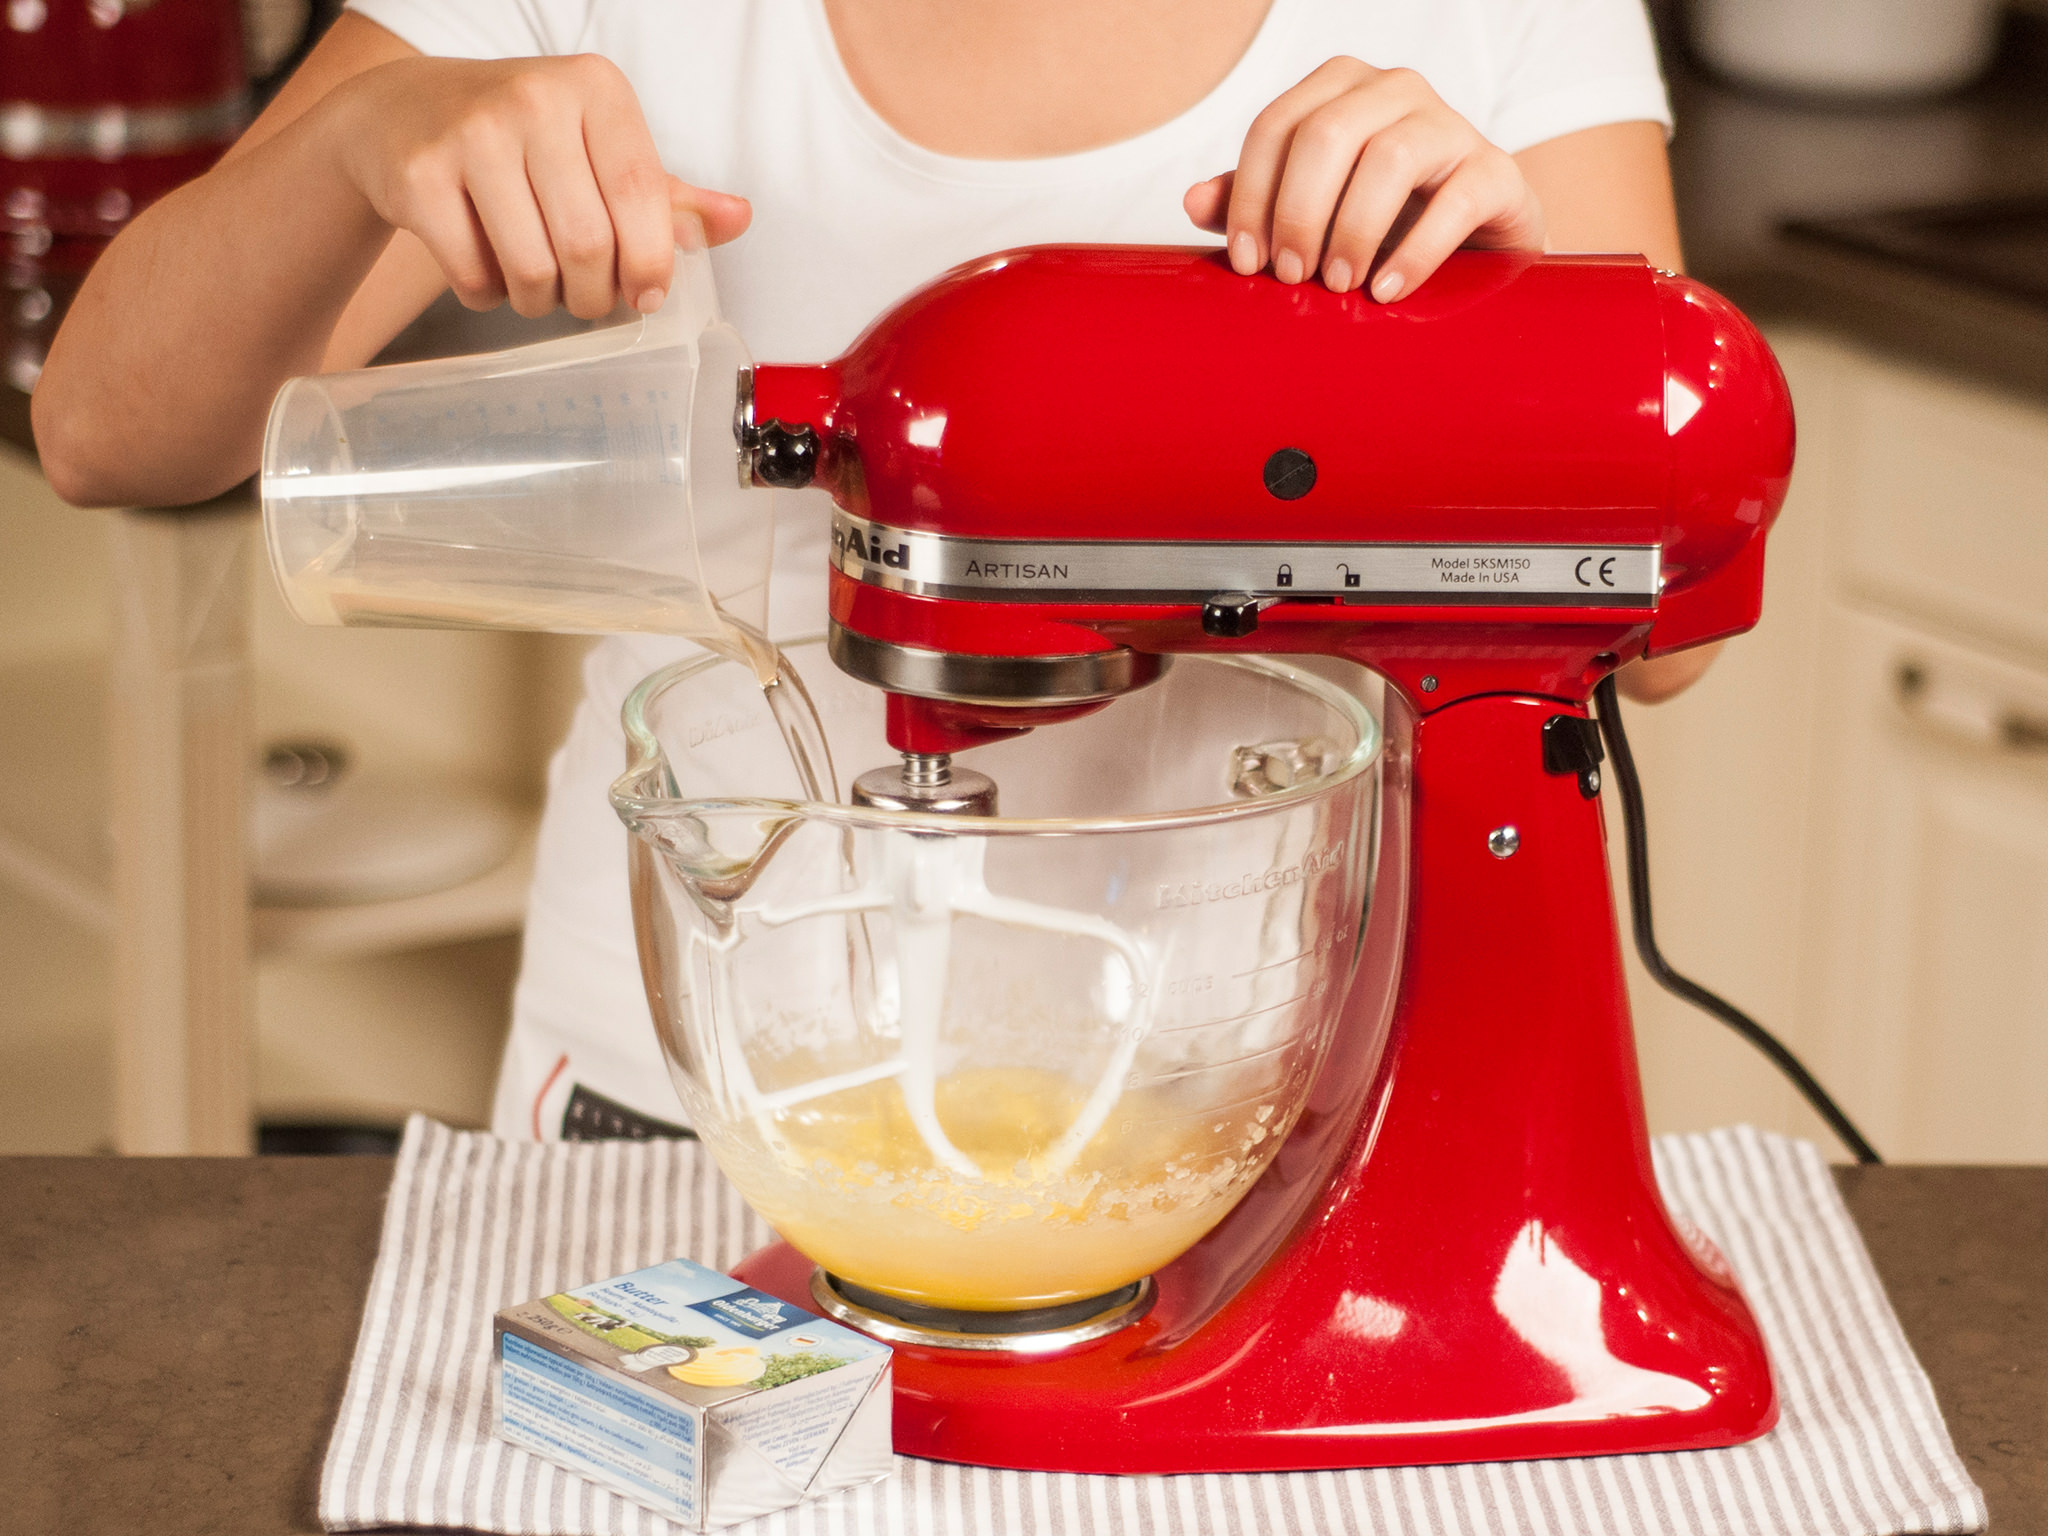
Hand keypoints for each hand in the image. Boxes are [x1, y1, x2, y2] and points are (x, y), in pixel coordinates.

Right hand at [333, 54, 750, 319]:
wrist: (399, 113)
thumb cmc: (520, 139)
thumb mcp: (597, 148)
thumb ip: (666, 194)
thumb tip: (738, 219)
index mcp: (595, 89)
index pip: (641, 197)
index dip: (650, 265)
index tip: (645, 295)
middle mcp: (534, 99)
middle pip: (588, 245)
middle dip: (594, 296)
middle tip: (585, 299)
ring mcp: (471, 133)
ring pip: (532, 269)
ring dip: (540, 302)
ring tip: (536, 284)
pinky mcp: (418, 175)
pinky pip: (474, 276)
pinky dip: (488, 295)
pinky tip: (486, 268)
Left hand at [1185, 58, 1542, 301]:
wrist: (1471, 251)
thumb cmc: (1379, 226)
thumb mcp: (1310, 214)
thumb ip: (1253, 204)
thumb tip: (1191, 201)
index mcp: (1338, 91)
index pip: (1275, 127)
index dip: (1251, 196)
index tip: (1247, 262)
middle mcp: (1394, 91)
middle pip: (1326, 134)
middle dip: (1298, 213)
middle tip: (1293, 276)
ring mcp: (1450, 125)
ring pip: (1388, 157)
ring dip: (1352, 231)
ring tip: (1339, 285)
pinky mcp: (1495, 170)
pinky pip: (1456, 200)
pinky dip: (1414, 252)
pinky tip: (1386, 292)